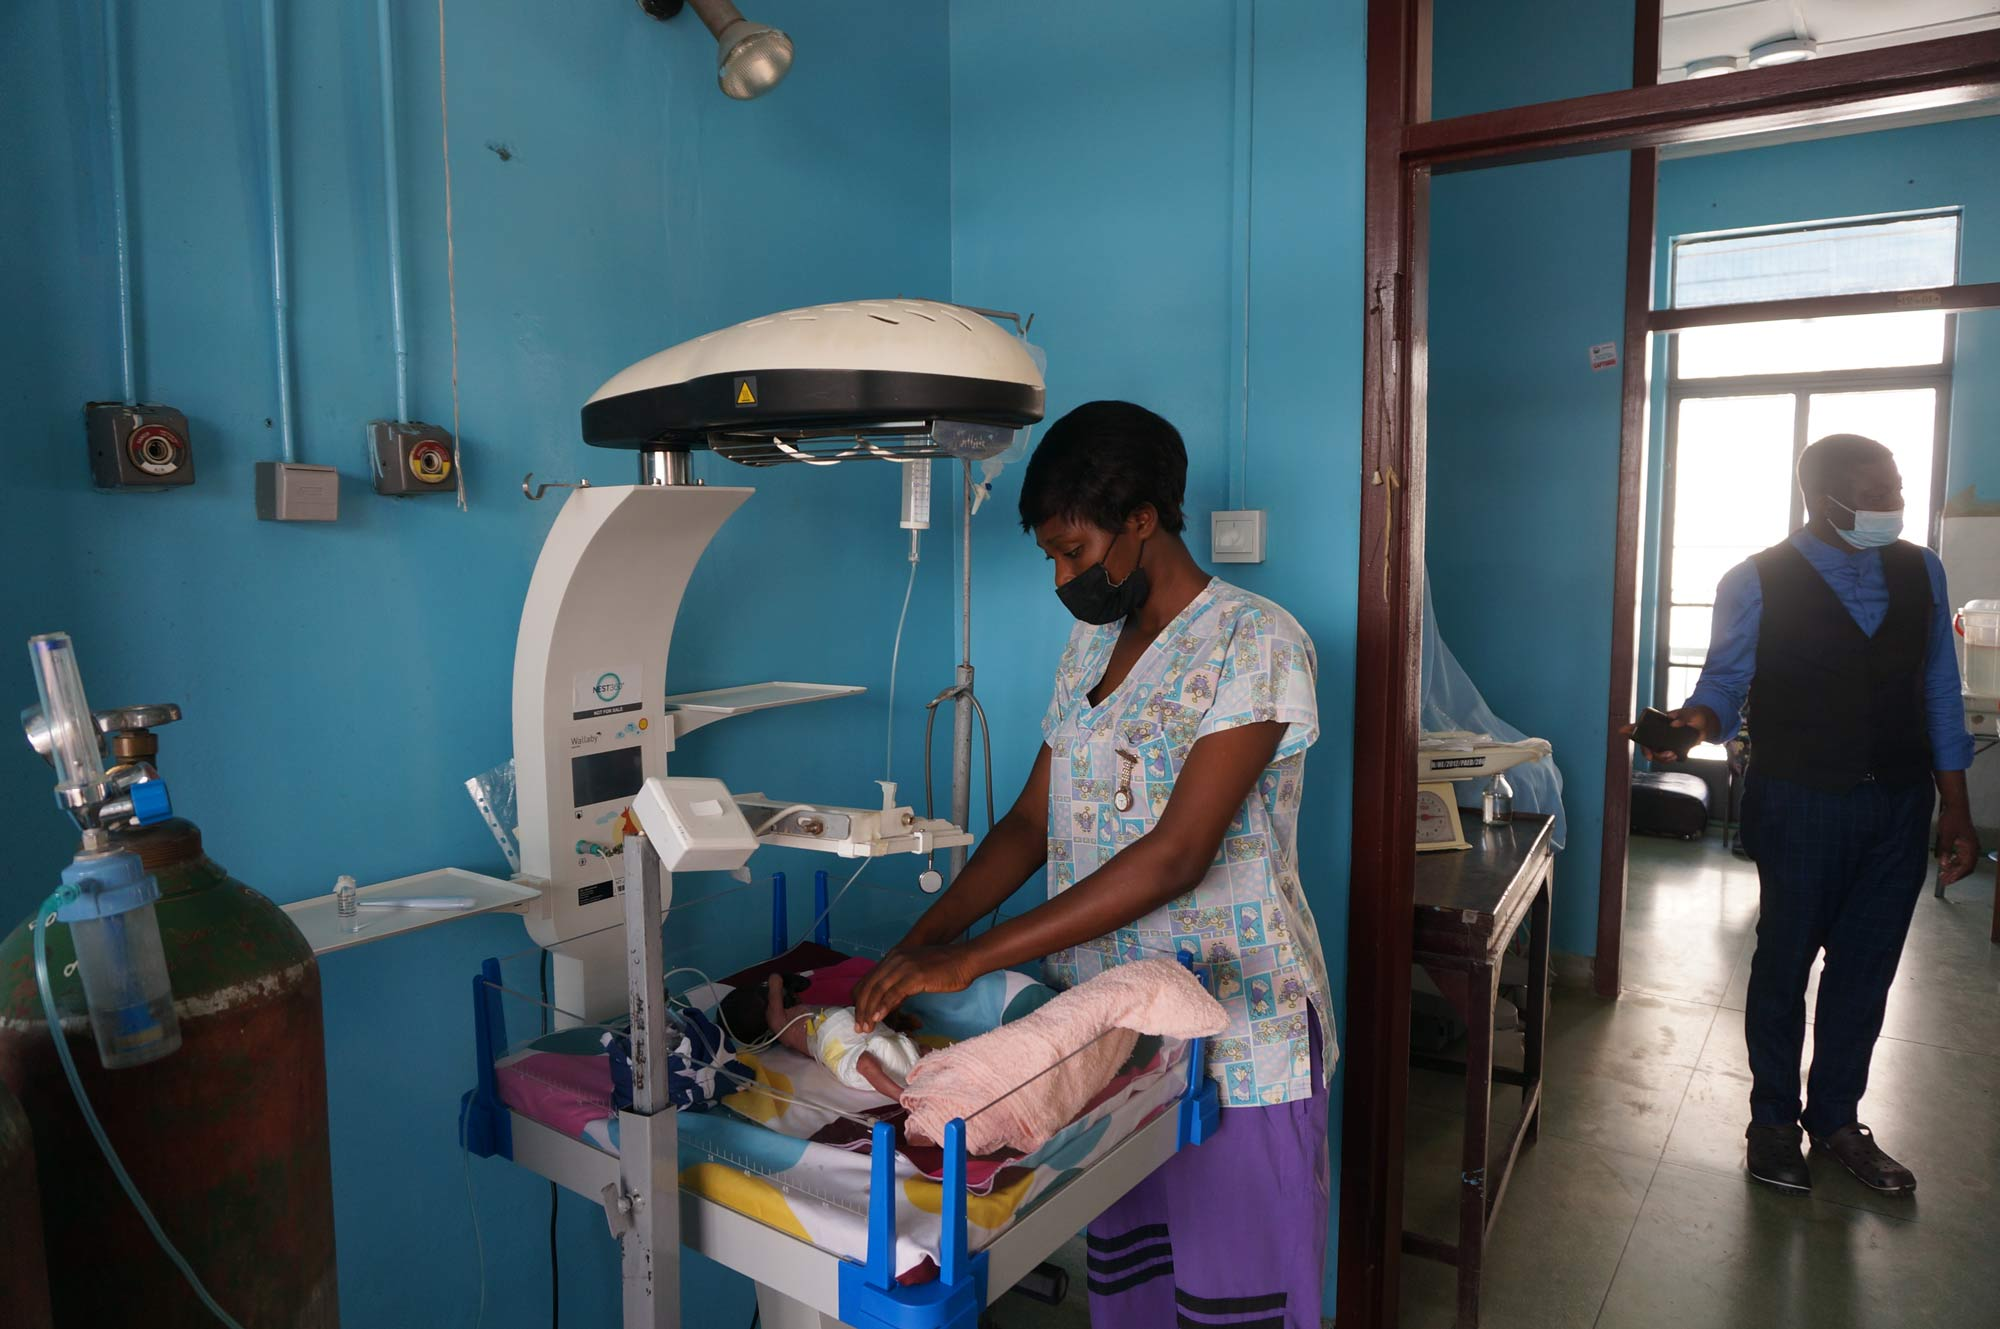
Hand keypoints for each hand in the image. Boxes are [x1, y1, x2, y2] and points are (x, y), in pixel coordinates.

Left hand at [852, 945, 975, 1032]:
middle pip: (869, 986)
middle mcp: (895, 959)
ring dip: (869, 1011)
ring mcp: (904, 966)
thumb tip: (889, 1002)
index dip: (861, 1000)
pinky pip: (893, 993)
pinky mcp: (914, 975)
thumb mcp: (916, 972)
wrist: (965, 959)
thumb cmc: (945, 968)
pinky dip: (884, 1007)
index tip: (859, 1018)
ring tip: (866, 1027)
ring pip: (878, 990)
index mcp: (893, 958)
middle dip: (861, 1009)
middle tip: (858, 1027)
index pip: (868, 980)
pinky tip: (878, 1018)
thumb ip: (901, 983)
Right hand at [1619, 706, 1716, 762]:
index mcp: (1659, 722)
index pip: (1641, 725)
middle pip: (1645, 743)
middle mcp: (1659, 733)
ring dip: (1660, 757)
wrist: (1705, 725)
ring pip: (1655, 753)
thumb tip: (1673, 723)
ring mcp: (1664, 742)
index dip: (1630, 728)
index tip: (1622, 731)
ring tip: (1670, 755)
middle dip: (1646, 751)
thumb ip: (1682, 717)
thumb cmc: (1694, 716)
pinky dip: (1668, 759)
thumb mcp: (1690, 714)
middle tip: (1650, 757)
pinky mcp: (1672, 749)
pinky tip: (1674, 756)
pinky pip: (1665, 757)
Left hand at [1936, 806, 1980, 886]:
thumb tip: (1944, 864)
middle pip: (1966, 866)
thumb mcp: (1946, 836)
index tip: (1948, 881)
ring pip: (1963, 862)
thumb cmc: (1952, 819)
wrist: (1955, 806)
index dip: (1957, 875)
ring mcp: (1969, 845)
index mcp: (1971, 847)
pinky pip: (1961, 856)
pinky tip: (1946, 864)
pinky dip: (1954, 861)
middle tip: (1944, 880)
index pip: (1967, 867)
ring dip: (1954, 868)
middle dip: (1955, 874)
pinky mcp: (1964, 842)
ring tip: (1943, 874)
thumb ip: (1946, 851)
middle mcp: (1972, 848)